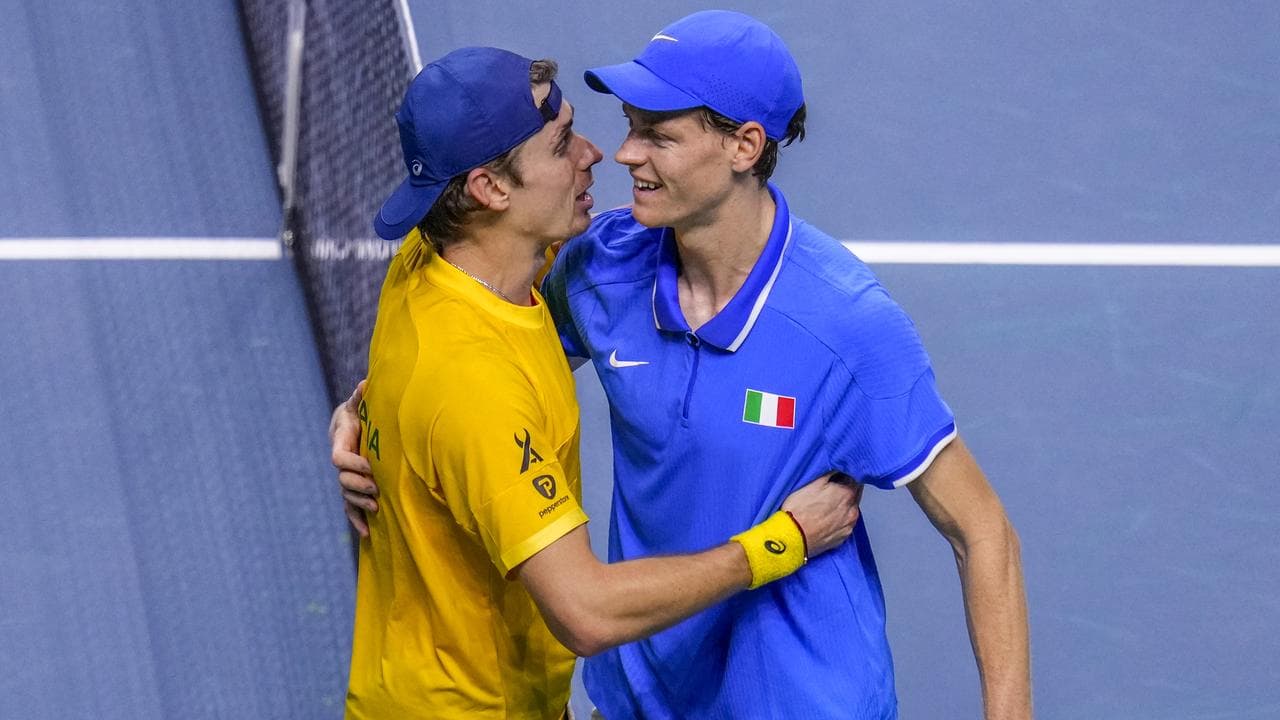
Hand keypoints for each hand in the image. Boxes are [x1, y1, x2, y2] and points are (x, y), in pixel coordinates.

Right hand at [330, 380, 376, 536]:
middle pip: (343, 480)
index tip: (371, 466)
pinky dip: (356, 520)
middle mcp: (341, 462)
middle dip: (359, 486)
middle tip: (377, 490)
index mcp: (340, 441)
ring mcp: (346, 476)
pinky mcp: (353, 488)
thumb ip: (361, 396)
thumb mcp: (359, 403)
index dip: (353, 463)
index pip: (339, 457)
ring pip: (346, 495)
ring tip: (376, 509)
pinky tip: (366, 534)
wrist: (353, 425)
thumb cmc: (359, 412)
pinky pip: (350, 507)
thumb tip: (366, 383)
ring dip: (359, 505)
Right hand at [780, 472, 862, 557]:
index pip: (855, 479)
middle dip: (846, 492)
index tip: (837, 478)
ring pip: (851, 511)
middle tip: (830, 492)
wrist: (792, 538)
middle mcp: (852, 510)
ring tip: (826, 508)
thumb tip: (837, 469)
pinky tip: (826, 520)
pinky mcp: (843, 538)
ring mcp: (848, 526)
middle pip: (855, 495)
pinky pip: (845, 525)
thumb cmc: (798, 510)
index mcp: (846, 493)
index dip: (845, 477)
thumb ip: (829, 474)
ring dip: (844, 507)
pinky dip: (840, 521)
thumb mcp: (811, 483)